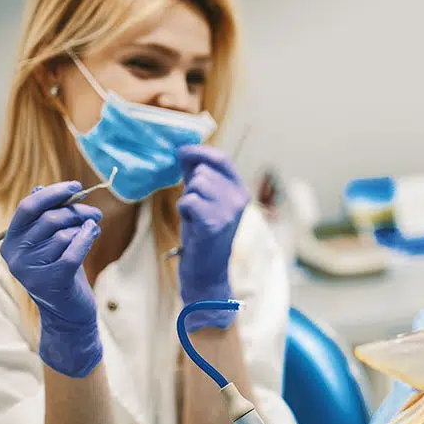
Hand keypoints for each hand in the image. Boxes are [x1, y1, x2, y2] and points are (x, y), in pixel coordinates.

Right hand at [0, 182, 102, 376]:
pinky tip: (95, 232)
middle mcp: (16, 256)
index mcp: (11, 241)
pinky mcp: (51, 281)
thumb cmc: (61, 268)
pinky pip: (73, 251)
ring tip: (93, 230)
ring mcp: (31, 270)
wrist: (67, 310)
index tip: (75, 186)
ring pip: (64, 234)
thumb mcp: (49, 241)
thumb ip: (45, 216)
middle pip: (51, 219)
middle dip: (77, 211)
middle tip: (95, 213)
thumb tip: (41, 188)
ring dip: (84, 227)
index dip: (53, 193)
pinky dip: (87, 238)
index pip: (28, 207)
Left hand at [177, 146, 248, 330]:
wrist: (207, 273)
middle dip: (191, 186)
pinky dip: (184, 210)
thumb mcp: (207, 202)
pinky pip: (189, 201)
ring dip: (187, 199)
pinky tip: (191, 224)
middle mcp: (239, 199)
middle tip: (195, 208)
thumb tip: (184, 150)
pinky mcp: (214, 223)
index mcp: (241, 191)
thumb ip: (199, 176)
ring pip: (196, 185)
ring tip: (193, 217)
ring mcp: (229, 211)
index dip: (200, 152)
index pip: (222, 160)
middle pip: (205, 172)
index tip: (181, 151)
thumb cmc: (204, 236)